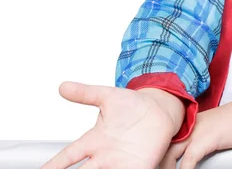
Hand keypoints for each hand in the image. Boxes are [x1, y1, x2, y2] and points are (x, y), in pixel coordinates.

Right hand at [41, 81, 179, 168]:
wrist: (161, 110)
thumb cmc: (133, 105)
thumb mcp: (109, 96)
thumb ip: (86, 93)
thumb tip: (63, 86)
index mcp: (95, 140)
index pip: (68, 155)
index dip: (54, 164)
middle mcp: (105, 156)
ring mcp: (121, 163)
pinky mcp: (139, 167)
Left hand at [159, 95, 231, 168]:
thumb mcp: (209, 129)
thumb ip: (195, 138)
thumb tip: (186, 156)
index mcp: (185, 123)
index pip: (164, 141)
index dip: (157, 156)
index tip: (153, 165)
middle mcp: (187, 126)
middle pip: (163, 148)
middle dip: (157, 163)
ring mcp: (195, 131)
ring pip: (170, 155)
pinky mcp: (206, 139)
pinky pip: (188, 159)